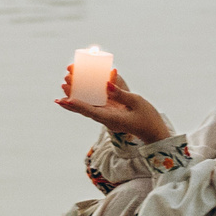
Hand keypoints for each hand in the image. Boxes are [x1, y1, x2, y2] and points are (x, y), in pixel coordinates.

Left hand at [55, 68, 169, 142]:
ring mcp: (106, 118)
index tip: (66, 99)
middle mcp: (106, 120)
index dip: (78, 105)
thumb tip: (107, 84)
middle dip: (71, 99)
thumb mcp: (137, 102)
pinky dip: (83, 101)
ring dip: (74, 100)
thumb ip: (121, 94)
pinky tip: (75, 95)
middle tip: (62, 85)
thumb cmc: (148, 117)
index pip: (92, 111)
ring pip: (86, 109)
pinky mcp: (108, 115)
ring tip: (63, 88)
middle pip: (84, 110)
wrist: (153, 131)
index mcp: (112, 119)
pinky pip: (93, 108)